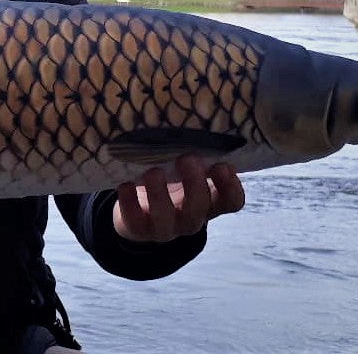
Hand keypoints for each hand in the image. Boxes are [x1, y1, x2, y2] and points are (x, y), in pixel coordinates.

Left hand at [112, 153, 244, 242]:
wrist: (137, 214)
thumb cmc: (169, 183)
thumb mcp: (185, 172)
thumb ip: (196, 159)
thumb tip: (198, 128)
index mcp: (208, 203)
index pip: (231, 202)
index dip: (231, 187)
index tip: (222, 165)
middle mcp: (190, 218)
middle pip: (200, 208)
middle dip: (194, 183)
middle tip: (186, 158)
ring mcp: (165, 228)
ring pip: (166, 217)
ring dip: (159, 193)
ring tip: (153, 172)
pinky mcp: (138, 230)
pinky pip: (134, 221)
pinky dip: (130, 202)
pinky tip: (126, 184)